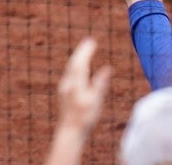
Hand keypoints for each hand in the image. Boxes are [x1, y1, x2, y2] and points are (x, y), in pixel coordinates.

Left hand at [45, 37, 110, 164]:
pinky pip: (70, 73)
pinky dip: (75, 66)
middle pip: (74, 62)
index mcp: (76, 83)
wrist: (70, 132)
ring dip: (78, 57)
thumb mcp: (95, 101)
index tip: (92, 41)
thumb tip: (107, 68)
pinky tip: (79, 67)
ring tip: (84, 49)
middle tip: (89, 40)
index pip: (80, 62)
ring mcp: (65, 88)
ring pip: (70, 68)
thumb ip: (100, 83)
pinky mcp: (64, 93)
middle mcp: (68, 83)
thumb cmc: (84, 118)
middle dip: (82, 51)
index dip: (86, 51)